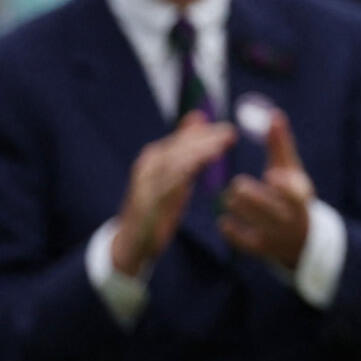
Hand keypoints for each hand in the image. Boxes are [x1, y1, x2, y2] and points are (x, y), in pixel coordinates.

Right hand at [111, 114, 237, 277]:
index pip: (182, 139)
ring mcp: (145, 183)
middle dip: (205, 138)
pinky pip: (168, 183)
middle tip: (230, 134)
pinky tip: (204, 165)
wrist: (131, 243)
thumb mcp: (173, 175)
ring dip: (199, 151)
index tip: (229, 130)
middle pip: (179, 146)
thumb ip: (185, 148)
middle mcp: (148, 166)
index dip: (205, 133)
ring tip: (222, 145)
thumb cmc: (157, 207)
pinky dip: (187, 170)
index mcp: (155, 158)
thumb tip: (197, 117)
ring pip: (175, 161)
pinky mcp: (147, 202)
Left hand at [220, 110, 314, 270]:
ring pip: (242, 212)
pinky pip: (235, 234)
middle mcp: (290, 218)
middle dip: (243, 189)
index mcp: (300, 197)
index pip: (294, 193)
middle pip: (257, 200)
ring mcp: (275, 235)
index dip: (283, 185)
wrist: (302, 238)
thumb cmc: (292, 194)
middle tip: (240, 186)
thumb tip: (274, 114)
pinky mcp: (260, 248)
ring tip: (235, 199)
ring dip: (233, 202)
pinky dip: (228, 224)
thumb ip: (281, 145)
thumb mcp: (292, 171)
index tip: (272, 176)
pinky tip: (227, 218)